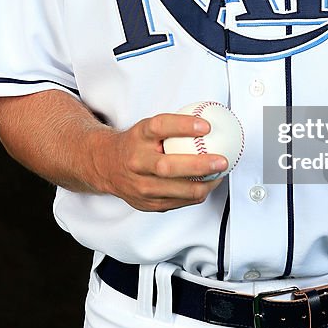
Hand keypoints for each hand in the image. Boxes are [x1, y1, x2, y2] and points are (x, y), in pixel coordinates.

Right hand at [93, 112, 228, 210]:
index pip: (160, 126)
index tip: (206, 126)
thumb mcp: (147, 128)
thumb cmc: (135, 144)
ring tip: (220, 175)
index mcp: (139, 136)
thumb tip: (210, 124)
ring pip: (176, 190)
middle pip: (168, 166)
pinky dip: (197, 194)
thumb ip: (174, 127)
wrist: (106, 165)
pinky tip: (208, 185)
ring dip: (204, 184)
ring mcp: (140, 186)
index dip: (184, 126)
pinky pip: (178, 202)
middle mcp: (137, 161)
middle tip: (221, 161)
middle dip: (199, 165)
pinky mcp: (147, 203)